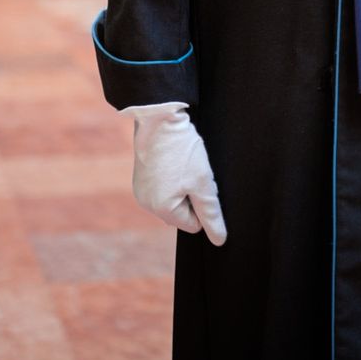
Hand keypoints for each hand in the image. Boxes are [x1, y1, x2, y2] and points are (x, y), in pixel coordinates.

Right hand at [121, 103, 226, 244]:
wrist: (159, 119)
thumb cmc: (183, 151)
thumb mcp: (203, 183)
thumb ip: (212, 214)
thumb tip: (220, 240)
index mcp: (163, 210)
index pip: (194, 224)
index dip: (203, 204)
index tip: (199, 181)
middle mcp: (147, 205)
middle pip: (182, 213)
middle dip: (191, 196)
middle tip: (191, 171)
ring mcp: (141, 191)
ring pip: (173, 200)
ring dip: (182, 187)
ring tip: (181, 164)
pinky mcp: (140, 179)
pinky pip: (162, 189)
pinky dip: (171, 179)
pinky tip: (172, 161)